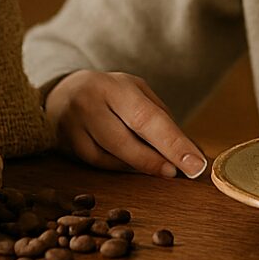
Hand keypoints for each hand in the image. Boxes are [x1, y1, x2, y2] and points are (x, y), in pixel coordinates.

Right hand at [44, 70, 208, 179]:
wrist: (62, 93)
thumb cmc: (111, 96)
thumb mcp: (136, 94)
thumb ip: (162, 120)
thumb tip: (194, 153)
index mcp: (115, 86)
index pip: (147, 117)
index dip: (173, 143)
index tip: (195, 163)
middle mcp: (90, 103)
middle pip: (125, 140)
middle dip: (156, 161)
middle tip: (181, 173)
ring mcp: (73, 125)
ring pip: (110, 156)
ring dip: (140, 168)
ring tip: (163, 170)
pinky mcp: (65, 144)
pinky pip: (97, 164)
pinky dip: (120, 168)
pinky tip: (134, 168)